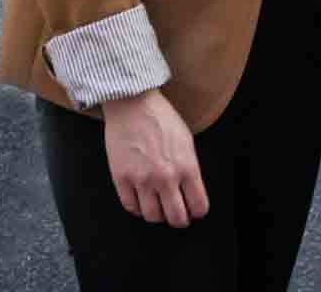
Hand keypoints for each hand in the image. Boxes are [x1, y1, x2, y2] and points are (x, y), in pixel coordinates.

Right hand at [103, 90, 208, 226]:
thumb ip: (190, 168)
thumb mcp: (186, 140)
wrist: (132, 101)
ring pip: (153, 217)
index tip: (192, 208)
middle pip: (176, 219)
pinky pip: (130, 207)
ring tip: (156, 203)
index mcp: (186, 166)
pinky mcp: (121, 178)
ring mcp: (142, 179)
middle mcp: (165, 177)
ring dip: (156, 213)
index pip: (199, 207)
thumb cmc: (160, 116)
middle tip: (175, 212)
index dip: (196, 210)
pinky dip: (136, 207)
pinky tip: (140, 197)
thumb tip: (191, 192)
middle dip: (179, 218)